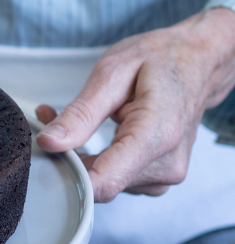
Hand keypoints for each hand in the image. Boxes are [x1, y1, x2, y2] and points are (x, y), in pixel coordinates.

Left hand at [35, 7, 234, 202]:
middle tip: (50, 118)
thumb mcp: (112, 74)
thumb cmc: (159, 60)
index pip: (103, 183)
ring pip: (104, 181)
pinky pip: (116, 177)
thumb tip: (49, 143)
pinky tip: (94, 133)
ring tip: (73, 120)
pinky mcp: (158, 178)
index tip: (44, 154)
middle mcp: (166, 165)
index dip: (66, 174)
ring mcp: (165, 176)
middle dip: (68, 156)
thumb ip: (80, 114)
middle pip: (99, 182)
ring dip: (81, 156)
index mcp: (157, 137)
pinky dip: (98, 158)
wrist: (198, 61)